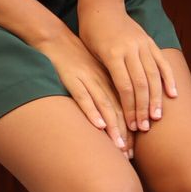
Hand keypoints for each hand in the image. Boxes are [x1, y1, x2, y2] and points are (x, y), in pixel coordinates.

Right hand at [32, 24, 132, 154]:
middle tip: (130, 154)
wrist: (56, 37)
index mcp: (112, 76)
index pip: (128, 104)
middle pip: (120, 107)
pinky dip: (92, 111)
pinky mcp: (71, 78)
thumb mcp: (97, 70)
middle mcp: (104, 78)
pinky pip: (83, 97)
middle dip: (126, 132)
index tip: (135, 148)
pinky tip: (99, 126)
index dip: (131, 126)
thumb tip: (117, 113)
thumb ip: (107, 87)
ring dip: (114, 126)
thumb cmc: (76, 56)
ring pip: (105, 104)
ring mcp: (88, 78)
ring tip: (119, 146)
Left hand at [76, 0, 177, 134]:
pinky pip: (162, 62)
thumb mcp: (90, 54)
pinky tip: (172, 94)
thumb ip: (103, 74)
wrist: (101, 6)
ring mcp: (142, 44)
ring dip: (156, 98)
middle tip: (144, 127)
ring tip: (157, 116)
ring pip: (154, 75)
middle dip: (143, 108)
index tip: (131, 125)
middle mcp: (130, 49)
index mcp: (113, 54)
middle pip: (141, 84)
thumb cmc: (90, 34)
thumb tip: (109, 103)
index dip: (129, 108)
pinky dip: (169, 78)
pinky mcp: (150, 41)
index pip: (125, 87)